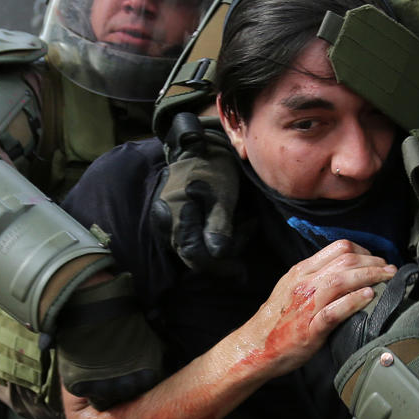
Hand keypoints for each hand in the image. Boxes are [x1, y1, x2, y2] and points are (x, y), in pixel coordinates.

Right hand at [151, 118, 244, 273]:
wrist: (199, 147)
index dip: (220, 267)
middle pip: (198, 255)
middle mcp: (168, 226)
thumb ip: (218, 226)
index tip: (241, 270)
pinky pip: (198, 237)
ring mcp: (172, 224)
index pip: (196, 257)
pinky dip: (218, 233)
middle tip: (250, 229)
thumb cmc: (211, 169)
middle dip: (227, 251)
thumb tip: (218, 254)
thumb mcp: (221, 196)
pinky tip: (234, 221)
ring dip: (225, 241)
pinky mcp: (179, 220)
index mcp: (176, 221)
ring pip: (199, 247)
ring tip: (247, 221)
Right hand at [236, 241, 394, 376]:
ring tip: (387, 280)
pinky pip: (335, 311)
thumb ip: (314, 277)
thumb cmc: (276, 321)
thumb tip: (343, 271)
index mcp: (301, 271)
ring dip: (370, 276)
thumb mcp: (291, 288)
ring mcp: (307, 305)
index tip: (376, 260)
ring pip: (343, 280)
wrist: (254, 346)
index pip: (338, 248)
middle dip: (374, 262)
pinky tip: (369, 297)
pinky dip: (354, 301)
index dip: (364, 250)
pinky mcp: (310, 328)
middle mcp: (305, 283)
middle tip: (390, 270)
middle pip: (346, 260)